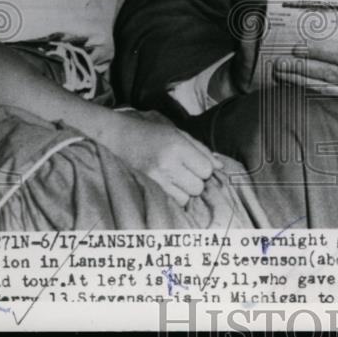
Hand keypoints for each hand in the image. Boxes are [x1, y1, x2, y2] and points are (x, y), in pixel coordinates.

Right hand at [108, 114, 222, 206]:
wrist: (117, 137)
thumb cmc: (151, 133)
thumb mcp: (179, 133)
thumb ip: (201, 149)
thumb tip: (220, 166)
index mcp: (177, 146)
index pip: (206, 170)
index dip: (204, 168)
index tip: (195, 164)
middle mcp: (167, 164)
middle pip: (197, 187)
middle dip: (195, 181)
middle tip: (184, 172)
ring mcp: (155, 179)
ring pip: (185, 198)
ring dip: (184, 191)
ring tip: (174, 179)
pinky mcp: (146, 189)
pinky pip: (171, 203)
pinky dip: (173, 197)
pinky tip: (167, 186)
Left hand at [277, 18, 337, 107]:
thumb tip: (336, 24)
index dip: (318, 51)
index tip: (297, 45)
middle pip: (329, 73)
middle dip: (302, 68)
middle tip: (279, 63)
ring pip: (327, 88)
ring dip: (300, 82)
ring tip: (280, 75)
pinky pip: (331, 98)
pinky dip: (311, 92)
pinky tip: (295, 86)